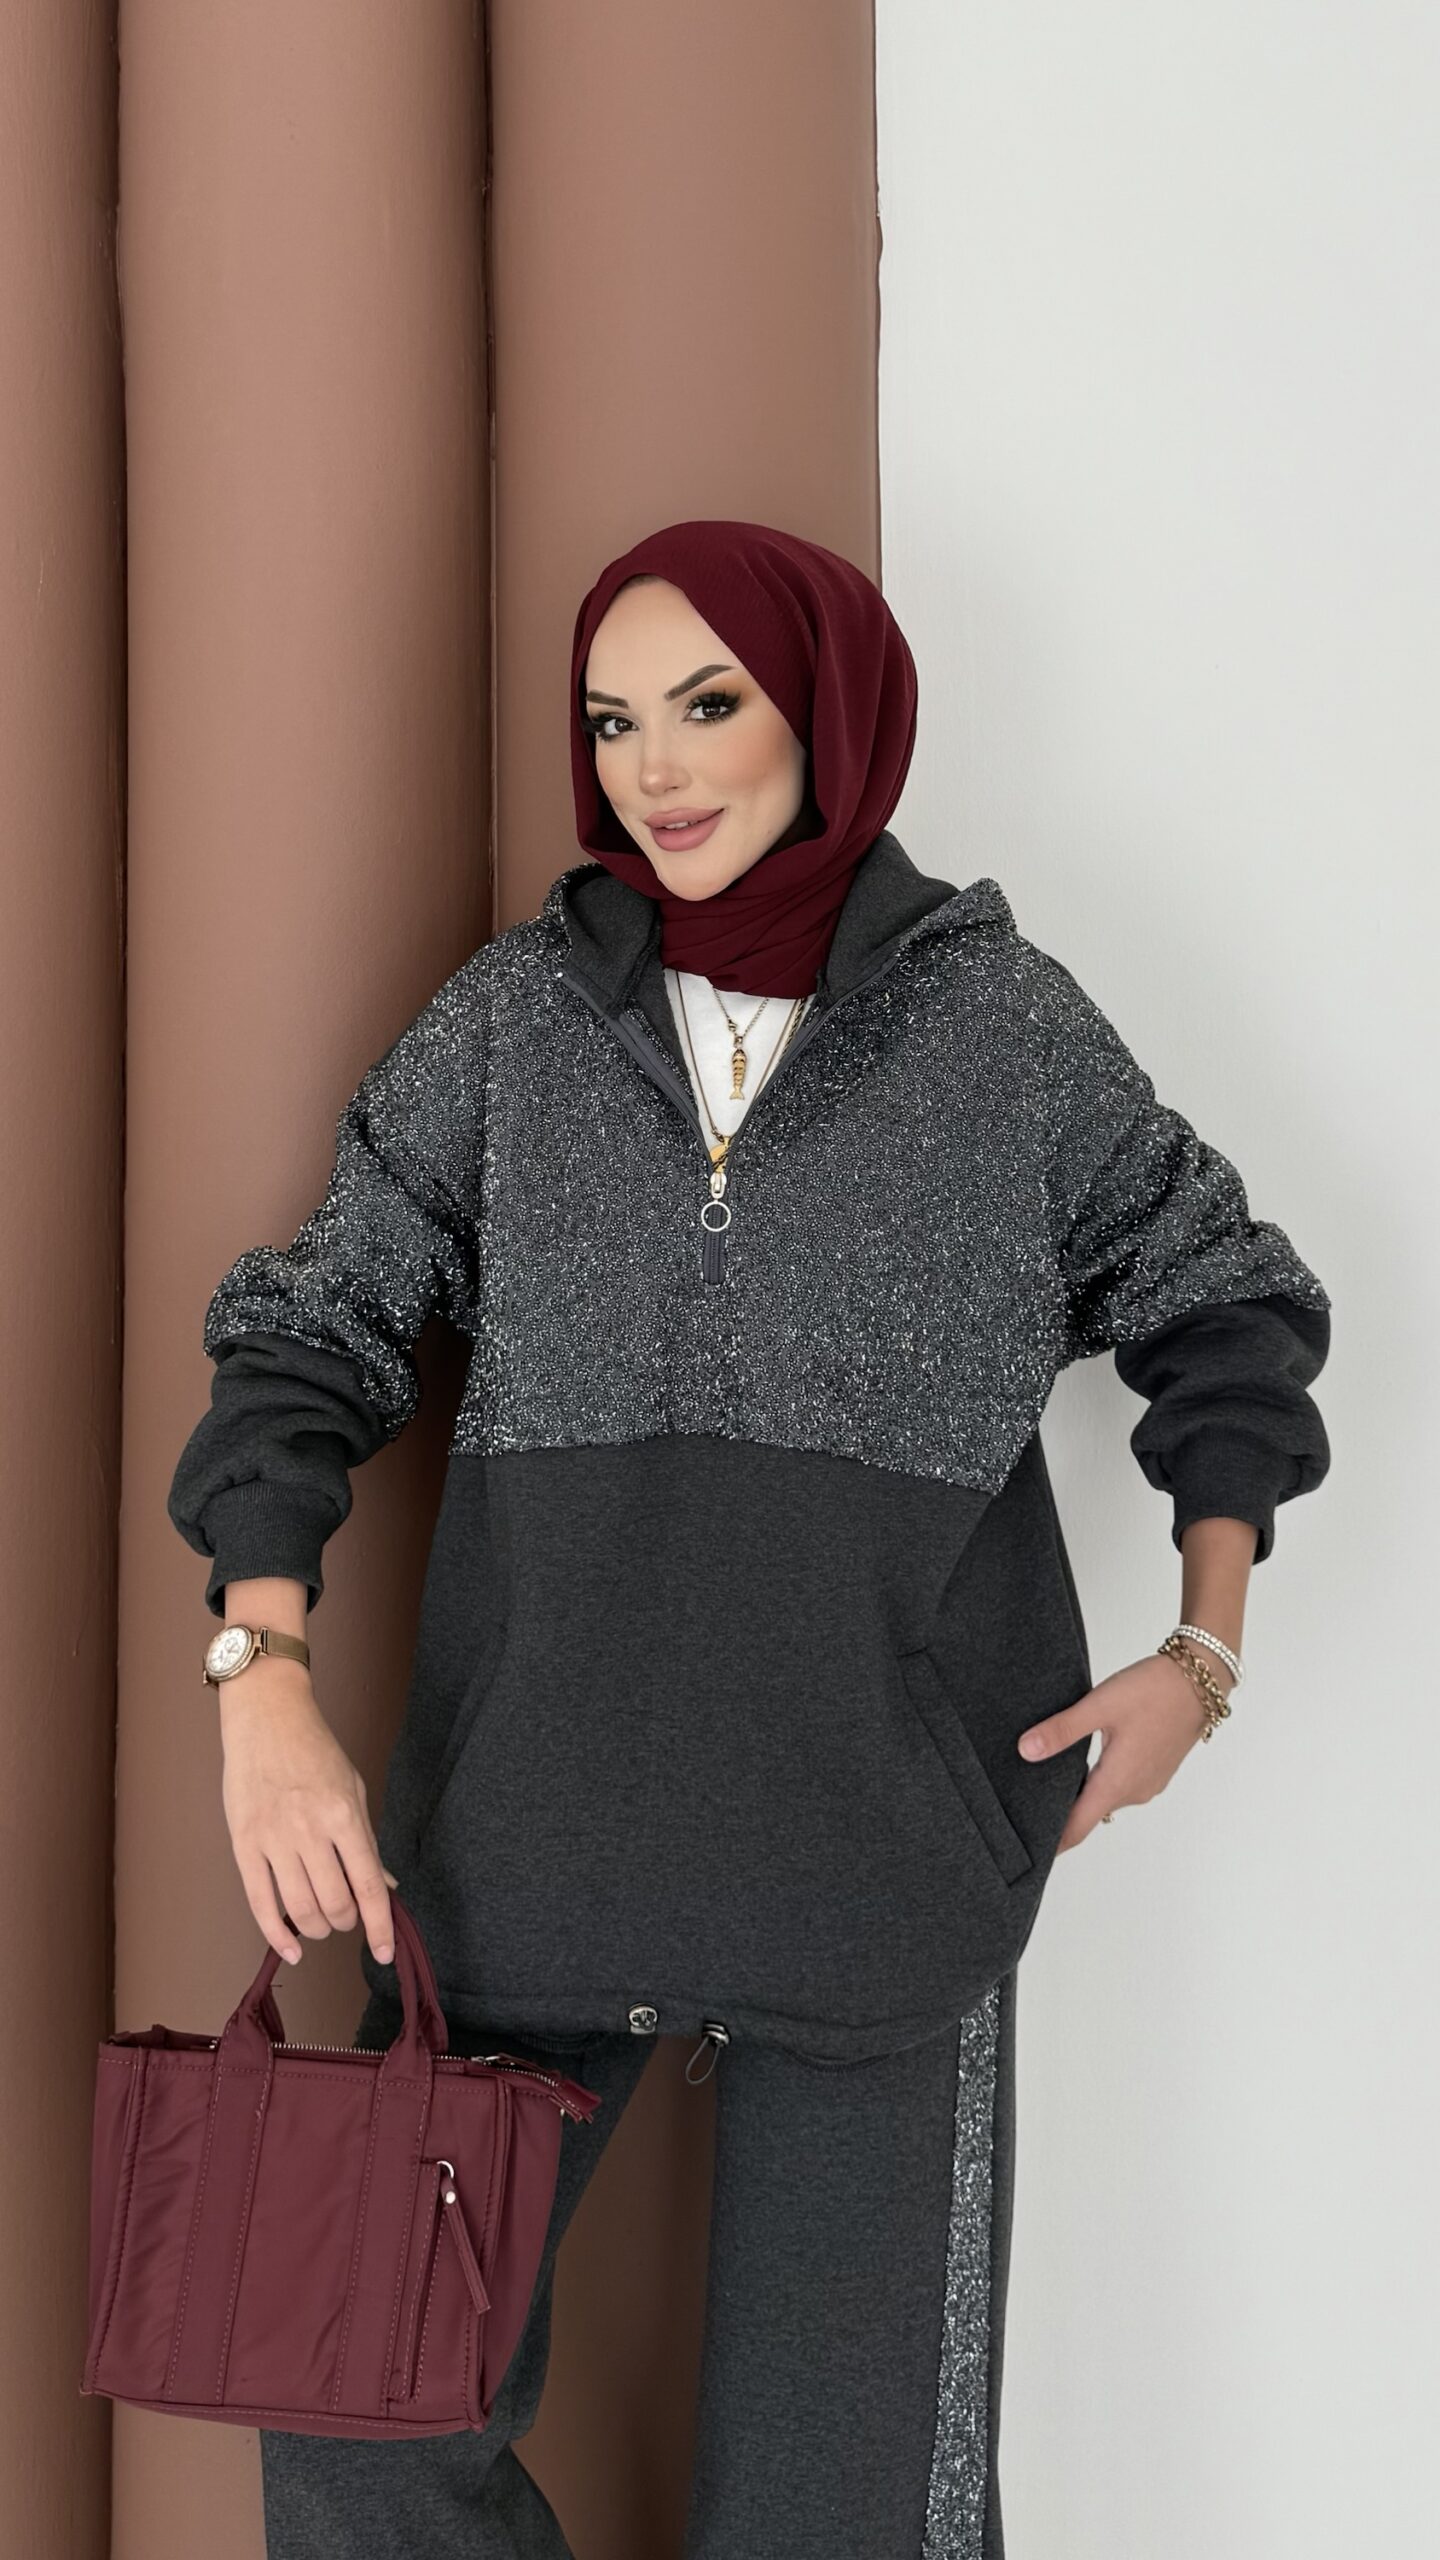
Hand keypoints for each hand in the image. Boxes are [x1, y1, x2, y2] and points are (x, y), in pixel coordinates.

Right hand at [217, 1660, 400, 1966]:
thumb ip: (367, 1841)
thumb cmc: (315, 1751)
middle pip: (334, 1905)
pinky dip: (277, 1934)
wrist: (266, 1719)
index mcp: (343, 1816)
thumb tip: (385, 1887)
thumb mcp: (353, 1789)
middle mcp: (309, 1830)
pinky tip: (293, 1948)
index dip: (380, 1927)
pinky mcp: (243, 1844)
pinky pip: (259, 1903)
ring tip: (323, 1921)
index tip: (384, 1953)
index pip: (369, 1886)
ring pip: (299, 1910)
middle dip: (346, 1921)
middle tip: (348, 1914)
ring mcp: (273, 1839)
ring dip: (317, 1928)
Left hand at [1017, 1648, 1235, 1850]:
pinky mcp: (1156, 1770)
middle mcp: (1134, 1791)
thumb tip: (1026, 1751)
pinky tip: (1085, 1761)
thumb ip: (1062, 1730)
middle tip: (1028, 1809)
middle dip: (1061, 1814)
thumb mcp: (1100, 1706)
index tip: (1032, 1853)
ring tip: (1050, 1781)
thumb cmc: (1154, 1691)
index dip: (1053, 1843)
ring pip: (1106, 1797)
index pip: (1078, 1828)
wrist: (1201, 1680)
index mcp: (1117, 1783)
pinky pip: (1121, 1785)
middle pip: (1089, 1814)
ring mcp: (1148, 1782)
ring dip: (1082, 1794)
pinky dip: (1101, 1781)